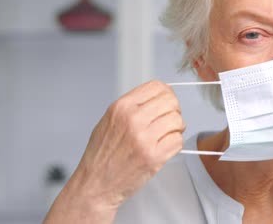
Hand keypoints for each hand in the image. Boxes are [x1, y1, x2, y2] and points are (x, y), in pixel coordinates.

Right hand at [44, 81, 184, 222]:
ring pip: (177, 120)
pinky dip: (175, 144)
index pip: (157, 87)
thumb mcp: (109, 120)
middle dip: (174, 111)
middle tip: (169, 121)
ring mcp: (144, 138)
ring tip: (166, 136)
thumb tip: (159, 97)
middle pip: (171, 101)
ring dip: (176, 129)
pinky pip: (178, 141)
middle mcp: (133, 119)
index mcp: (121, 107)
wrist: (95, 185)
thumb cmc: (101, 156)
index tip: (166, 103)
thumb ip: (133, 106)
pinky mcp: (154, 156)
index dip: (166, 94)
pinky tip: (164, 148)